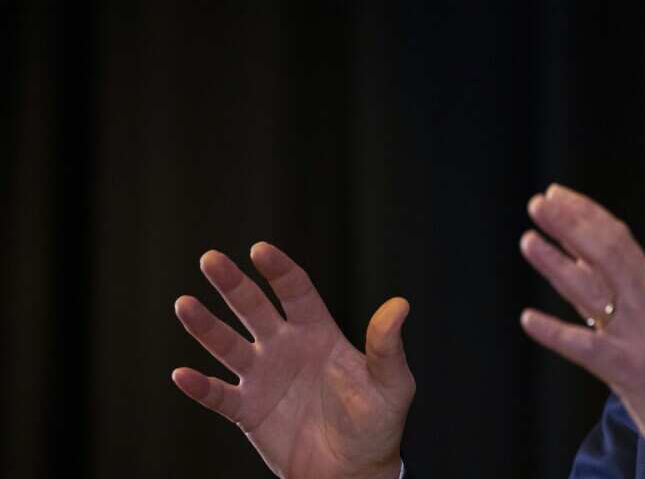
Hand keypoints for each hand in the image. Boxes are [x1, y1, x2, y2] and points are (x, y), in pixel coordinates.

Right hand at [172, 242, 413, 478]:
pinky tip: (182, 374)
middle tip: (210, 259)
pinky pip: (219, 396)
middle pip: (254, 308)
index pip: (295, 292)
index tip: (259, 250)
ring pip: (228, 346)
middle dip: (232, 285)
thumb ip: (387, 346)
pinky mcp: (248, 411)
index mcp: (319, 333)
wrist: (353, 472)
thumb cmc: (377, 424)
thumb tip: (400, 305)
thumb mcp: (391, 383)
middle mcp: (286, 348)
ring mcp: (264, 378)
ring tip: (184, 304)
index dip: (278, 270)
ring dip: (206, 327)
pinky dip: (200, 387)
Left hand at [519, 184, 644, 477]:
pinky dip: (556, 332)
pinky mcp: (631, 373)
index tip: (558, 196)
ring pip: (593, 290)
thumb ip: (626, 301)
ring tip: (527, 240)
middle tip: (538, 203)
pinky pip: (587, 347)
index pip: (620, 242)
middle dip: (570, 225)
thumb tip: (588, 268)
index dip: (586, 216)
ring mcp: (639, 339)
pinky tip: (529, 320)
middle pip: (606, 253)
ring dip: (556, 263)